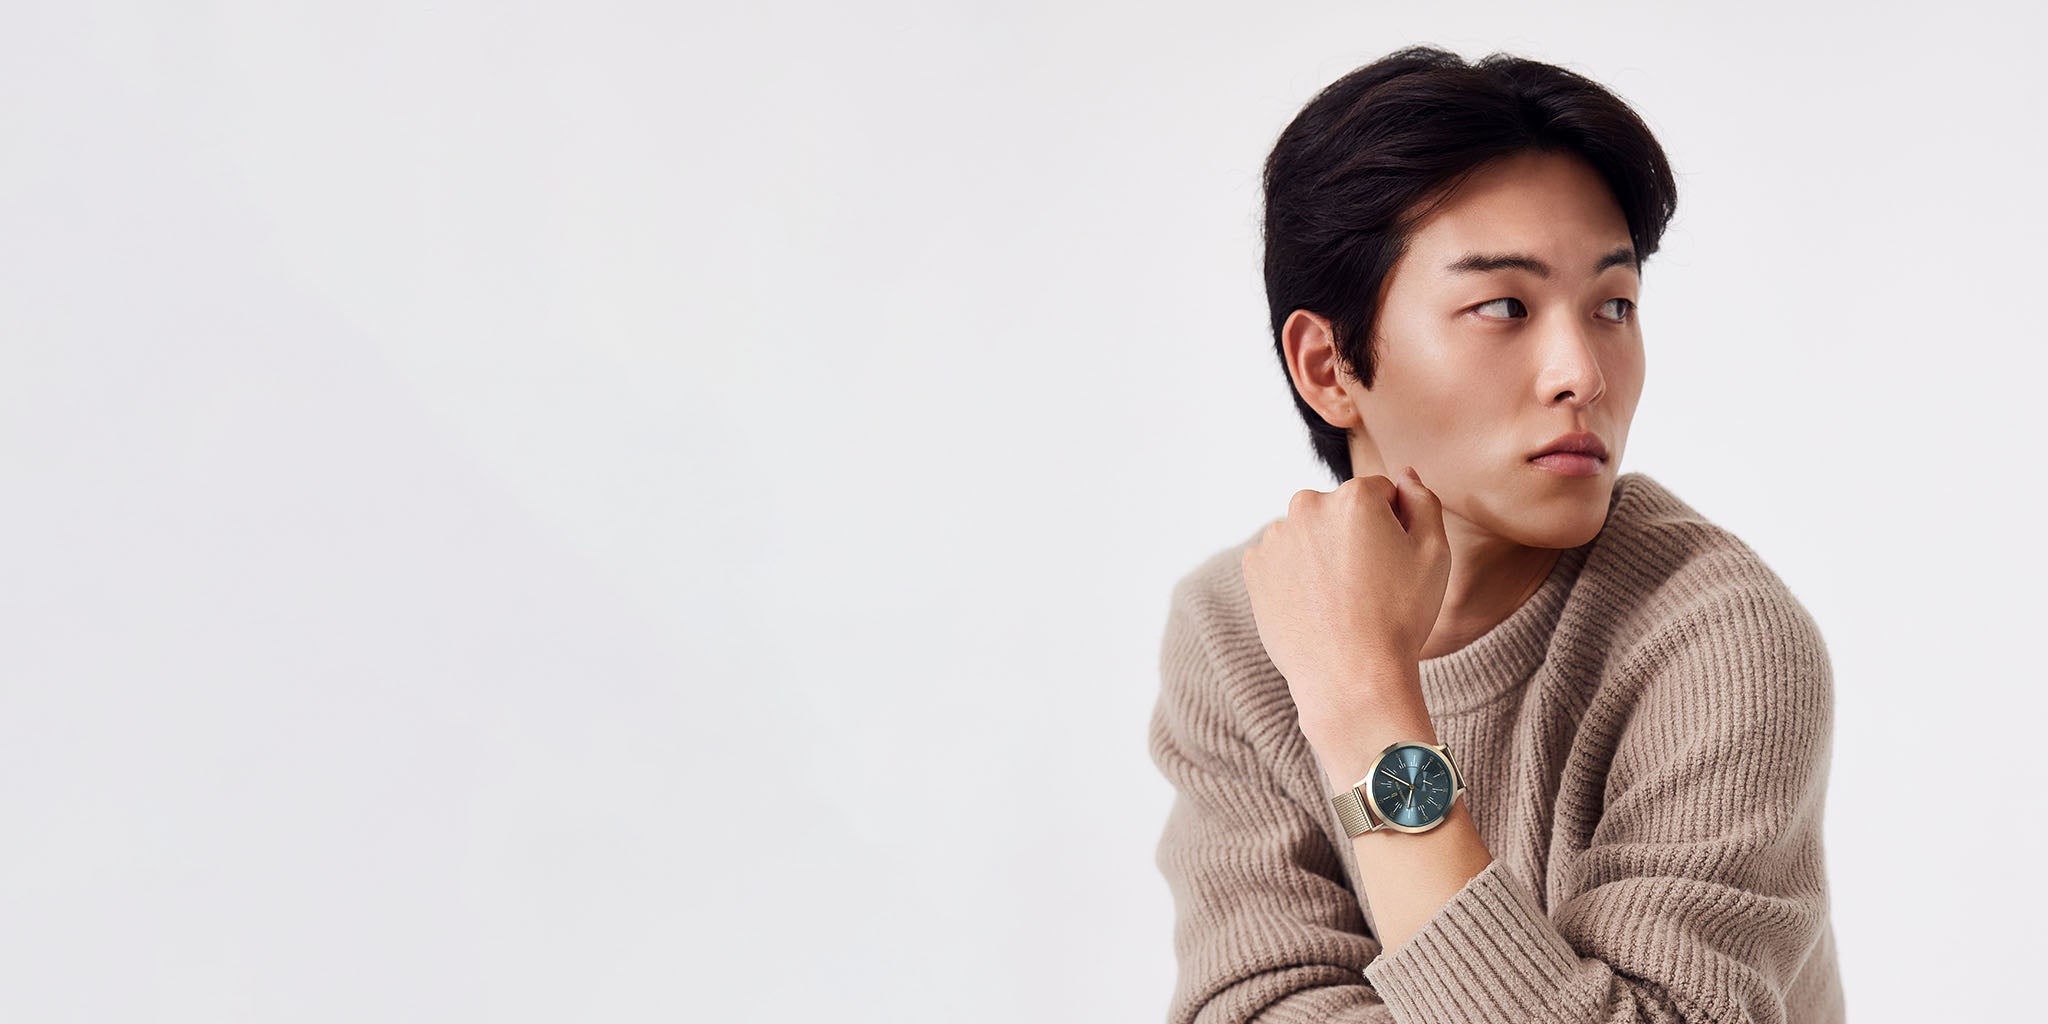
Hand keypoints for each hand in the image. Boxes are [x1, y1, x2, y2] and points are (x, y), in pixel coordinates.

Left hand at [1240, 467, 1451, 744]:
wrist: (1349, 677)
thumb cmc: (1400, 616)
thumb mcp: (1434, 553)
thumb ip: (1423, 500)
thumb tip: (1405, 475)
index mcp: (1353, 495)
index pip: (1381, 492)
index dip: (1394, 526)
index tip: (1395, 562)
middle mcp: (1306, 505)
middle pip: (1341, 510)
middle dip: (1355, 535)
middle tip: (1369, 583)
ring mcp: (1275, 537)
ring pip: (1311, 535)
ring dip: (1324, 554)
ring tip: (1342, 600)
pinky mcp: (1255, 568)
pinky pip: (1284, 560)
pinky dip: (1298, 576)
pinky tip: (1315, 606)